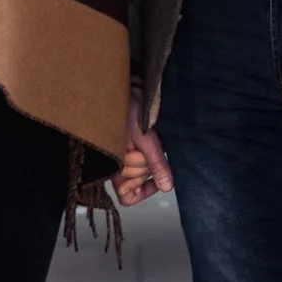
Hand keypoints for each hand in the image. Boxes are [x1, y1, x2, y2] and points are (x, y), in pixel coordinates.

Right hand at [115, 87, 173, 209]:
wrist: (127, 86)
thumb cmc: (126, 108)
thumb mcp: (145, 138)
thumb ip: (156, 163)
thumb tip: (167, 187)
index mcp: (113, 165)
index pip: (128, 196)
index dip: (143, 191)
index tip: (157, 178)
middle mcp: (118, 163)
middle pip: (141, 179)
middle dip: (150, 164)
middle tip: (149, 143)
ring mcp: (126, 155)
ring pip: (147, 168)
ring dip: (153, 154)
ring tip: (149, 136)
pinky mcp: (134, 145)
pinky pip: (148, 159)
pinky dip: (154, 152)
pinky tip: (154, 139)